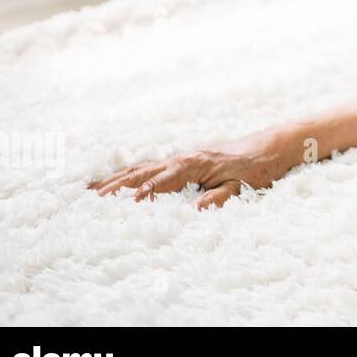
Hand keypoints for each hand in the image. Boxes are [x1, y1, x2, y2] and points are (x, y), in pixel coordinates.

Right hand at [88, 129, 296, 209]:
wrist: (269, 146)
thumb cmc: (257, 169)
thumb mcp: (243, 187)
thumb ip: (219, 198)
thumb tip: (195, 209)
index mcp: (193, 165)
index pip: (161, 184)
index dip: (141, 197)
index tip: (119, 210)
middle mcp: (182, 159)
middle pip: (141, 174)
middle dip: (114, 188)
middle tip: (87, 203)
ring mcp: (180, 158)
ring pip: (140, 169)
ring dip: (115, 180)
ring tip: (88, 191)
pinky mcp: (182, 160)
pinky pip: (149, 167)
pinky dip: (128, 174)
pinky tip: (115, 180)